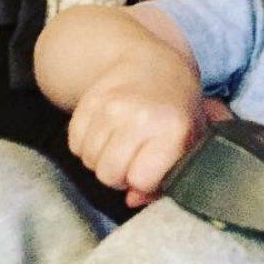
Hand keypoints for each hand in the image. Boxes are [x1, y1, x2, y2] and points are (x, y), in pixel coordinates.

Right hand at [67, 52, 205, 205]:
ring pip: (89, 162)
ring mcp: (110, 108)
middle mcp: (139, 117)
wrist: (151, 63)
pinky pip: (75, 145)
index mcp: (172, 128)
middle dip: (121, 175)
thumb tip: (134, 201)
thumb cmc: (175, 108)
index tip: (153, 169)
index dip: (145, 180)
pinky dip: (87, 146)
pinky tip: (107, 132)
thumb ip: (169, 176)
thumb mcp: (189, 139)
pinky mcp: (87, 102)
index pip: (141, 179)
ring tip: (122, 143)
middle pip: (109, 175)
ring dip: (103, 160)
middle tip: (135, 159)